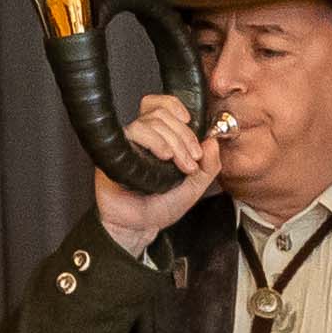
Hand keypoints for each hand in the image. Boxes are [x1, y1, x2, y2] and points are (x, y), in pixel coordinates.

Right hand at [90, 90, 222, 255]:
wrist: (141, 225)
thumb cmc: (161, 206)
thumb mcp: (196, 186)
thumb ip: (210, 165)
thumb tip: (213, 141)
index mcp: (161, 138)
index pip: (164, 106)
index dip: (178, 108)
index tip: (192, 125)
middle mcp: (144, 137)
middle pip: (162, 114)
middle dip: (183, 136)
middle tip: (191, 160)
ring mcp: (130, 143)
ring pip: (151, 122)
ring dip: (172, 141)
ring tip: (178, 164)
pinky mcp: (118, 152)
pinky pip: (134, 132)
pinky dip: (155, 141)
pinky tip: (163, 157)